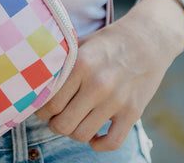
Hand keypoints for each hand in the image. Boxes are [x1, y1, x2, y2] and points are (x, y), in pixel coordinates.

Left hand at [34, 13, 176, 151]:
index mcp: (80, 64)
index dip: (40, 110)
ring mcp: (116, 100)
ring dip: (72, 133)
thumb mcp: (81, 43)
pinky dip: (98, 145)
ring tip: (71, 123)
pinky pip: (112, 142)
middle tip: (54, 118)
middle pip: (63, 122)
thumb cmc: (108, 41)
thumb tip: (36, 79)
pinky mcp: (133, 112)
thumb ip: (62, 61)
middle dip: (53, 124)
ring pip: (82, 134)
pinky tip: (94, 135)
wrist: (148, 39)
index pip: (50, 101)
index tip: (41, 108)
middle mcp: (97, 84)